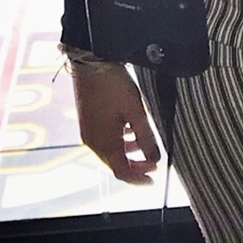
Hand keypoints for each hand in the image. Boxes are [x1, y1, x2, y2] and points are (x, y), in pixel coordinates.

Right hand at [68, 54, 160, 184]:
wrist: (91, 63)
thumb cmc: (114, 86)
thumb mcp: (136, 112)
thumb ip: (147, 138)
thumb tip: (155, 159)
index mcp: (103, 143)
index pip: (121, 171)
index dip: (138, 178)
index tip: (153, 180)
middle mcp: (92, 141)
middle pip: (115, 163)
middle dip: (135, 167)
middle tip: (153, 165)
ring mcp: (88, 131)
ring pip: (110, 151)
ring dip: (128, 154)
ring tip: (145, 147)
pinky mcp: (88, 121)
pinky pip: (105, 140)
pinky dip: (120, 142)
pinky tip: (130, 132)